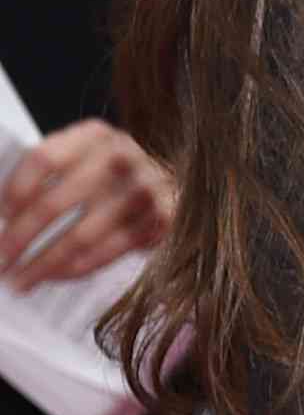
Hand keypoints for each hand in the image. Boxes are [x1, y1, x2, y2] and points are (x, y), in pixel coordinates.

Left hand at [0, 121, 173, 286]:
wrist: (175, 186)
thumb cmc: (116, 177)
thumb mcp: (85, 159)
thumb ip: (50, 175)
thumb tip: (5, 217)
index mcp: (94, 135)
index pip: (43, 159)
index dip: (15, 190)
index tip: (1, 217)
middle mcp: (120, 157)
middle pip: (54, 203)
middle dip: (20, 238)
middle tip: (2, 259)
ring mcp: (143, 189)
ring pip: (79, 236)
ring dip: (44, 263)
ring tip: (22, 279)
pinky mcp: (160, 220)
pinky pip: (107, 252)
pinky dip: (77, 269)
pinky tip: (56, 276)